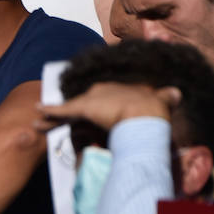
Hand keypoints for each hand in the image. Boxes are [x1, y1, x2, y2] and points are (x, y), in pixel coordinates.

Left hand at [36, 82, 178, 133]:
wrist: (147, 113)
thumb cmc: (155, 109)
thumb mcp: (161, 100)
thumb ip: (166, 97)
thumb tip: (177, 93)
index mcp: (116, 90)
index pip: (100, 100)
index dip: (94, 108)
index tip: (90, 114)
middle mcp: (100, 91)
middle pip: (80, 105)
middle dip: (69, 114)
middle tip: (57, 121)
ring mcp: (90, 99)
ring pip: (66, 110)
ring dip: (51, 117)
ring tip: (36, 123)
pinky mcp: (82, 108)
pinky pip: (60, 111)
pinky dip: (49, 111)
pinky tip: (36, 110)